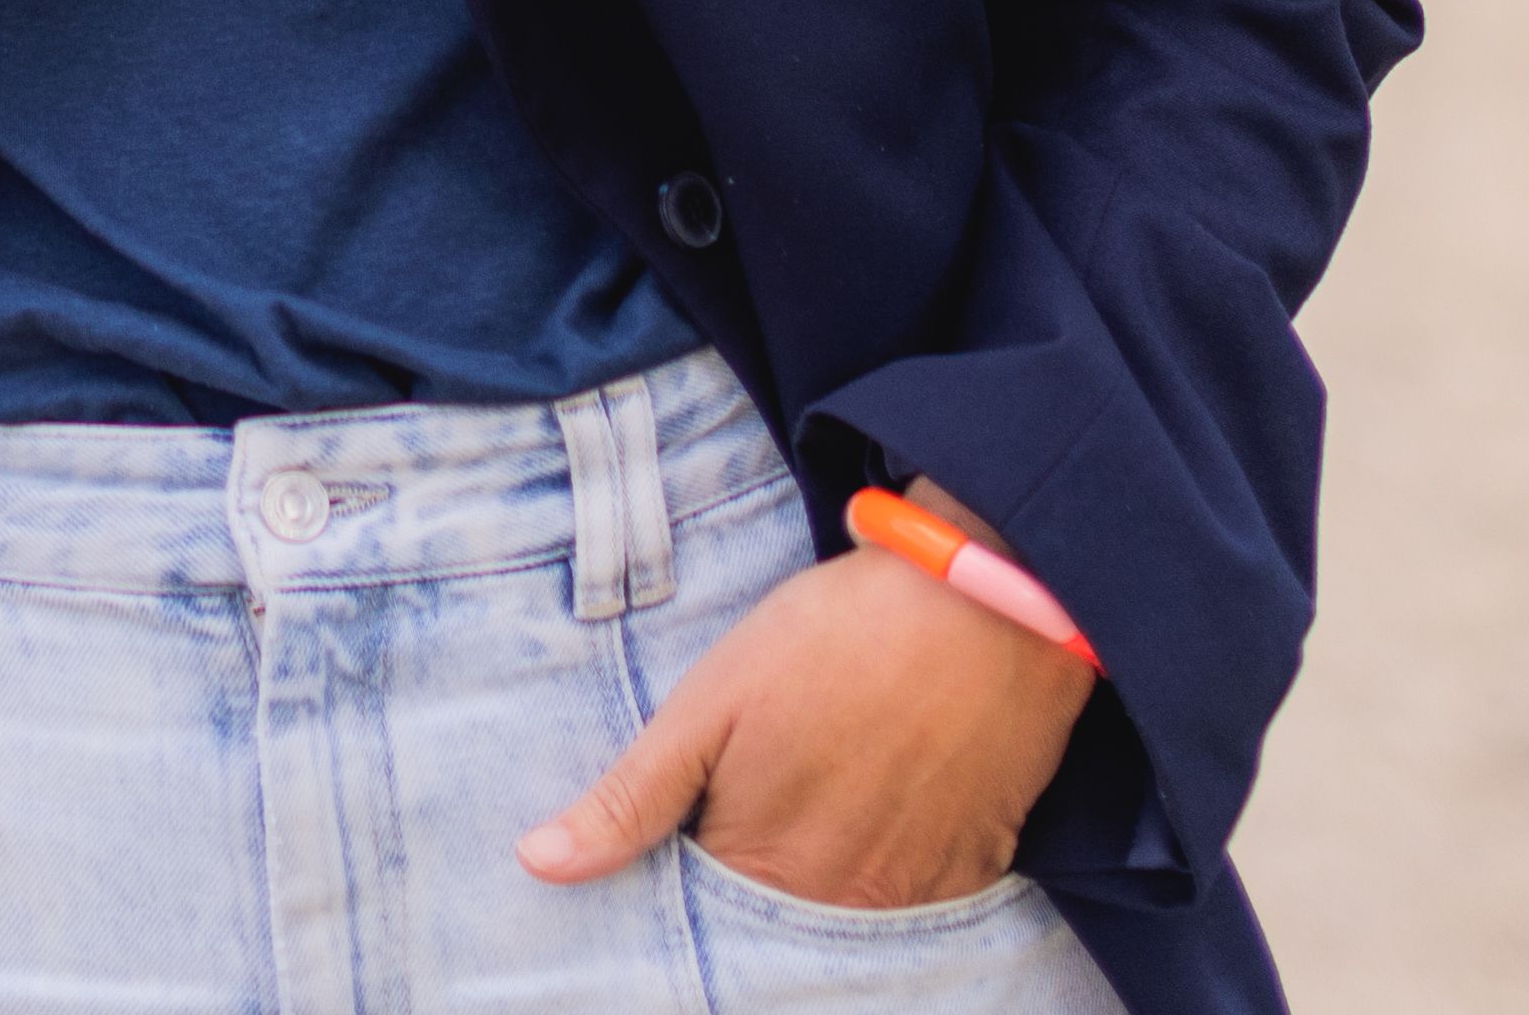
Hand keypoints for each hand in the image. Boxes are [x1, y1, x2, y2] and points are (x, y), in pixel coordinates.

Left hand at [517, 537, 1090, 913]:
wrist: (988, 603)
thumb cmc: (836, 639)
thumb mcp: (711, 703)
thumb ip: (631, 797)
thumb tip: (540, 866)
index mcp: (761, 869)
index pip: (701, 917)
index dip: (682, 876)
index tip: (685, 836)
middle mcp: (839, 903)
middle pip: (773, 924)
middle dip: (747, 886)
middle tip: (759, 803)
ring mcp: (912, 893)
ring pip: (843, 919)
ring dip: (819, 880)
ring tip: (819, 799)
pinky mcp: (974, 868)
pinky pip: (915, 904)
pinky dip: (889, 872)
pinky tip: (880, 809)